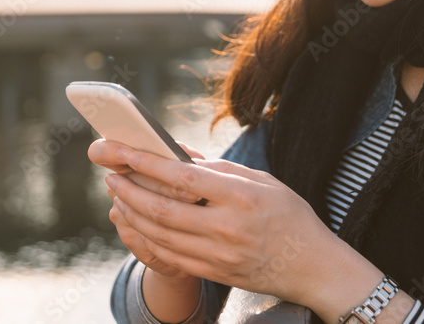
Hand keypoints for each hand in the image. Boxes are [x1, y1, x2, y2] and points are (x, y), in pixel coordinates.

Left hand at [98, 144, 382, 314]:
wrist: (314, 267)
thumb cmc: (289, 215)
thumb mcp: (260, 180)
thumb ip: (217, 167)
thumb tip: (176, 151)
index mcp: (240, 196)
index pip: (180, 177)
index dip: (144, 163)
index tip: (120, 150)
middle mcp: (227, 227)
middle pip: (162, 209)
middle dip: (128, 190)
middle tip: (110, 174)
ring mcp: (219, 255)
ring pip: (160, 234)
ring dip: (131, 213)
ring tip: (117, 194)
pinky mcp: (215, 273)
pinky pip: (169, 256)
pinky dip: (145, 238)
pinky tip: (135, 223)